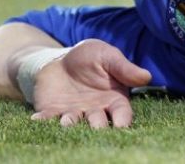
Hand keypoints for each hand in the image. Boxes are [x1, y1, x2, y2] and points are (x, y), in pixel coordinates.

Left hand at [29, 39, 151, 127]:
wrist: (60, 60)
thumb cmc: (90, 57)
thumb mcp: (108, 56)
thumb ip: (124, 68)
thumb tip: (147, 76)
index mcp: (113, 100)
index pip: (122, 114)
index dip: (122, 121)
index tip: (121, 126)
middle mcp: (95, 111)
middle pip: (98, 124)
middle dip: (97, 127)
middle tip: (95, 125)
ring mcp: (73, 114)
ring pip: (74, 125)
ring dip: (70, 125)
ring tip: (67, 120)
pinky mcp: (52, 113)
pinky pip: (48, 120)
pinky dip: (42, 123)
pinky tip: (37, 121)